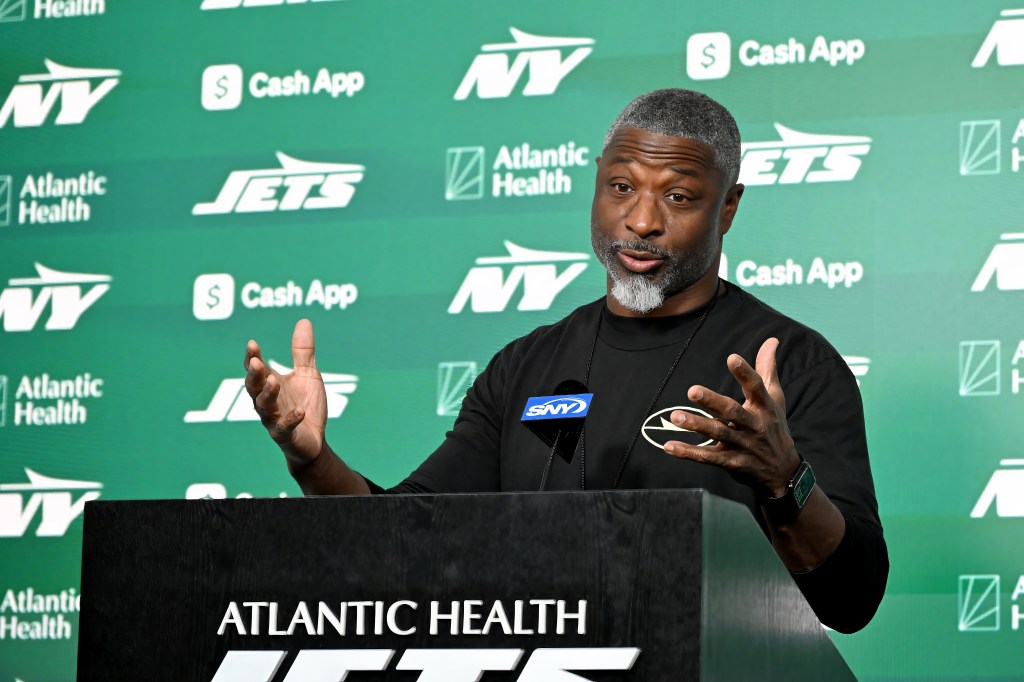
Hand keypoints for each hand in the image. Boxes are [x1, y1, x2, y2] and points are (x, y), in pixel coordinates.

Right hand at [244, 319, 327, 471]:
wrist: (314, 441)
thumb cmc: (306, 405)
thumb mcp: (308, 375)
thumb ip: (303, 352)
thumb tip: (304, 321)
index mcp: (270, 384)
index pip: (256, 369)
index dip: (252, 358)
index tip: (252, 344)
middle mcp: (267, 401)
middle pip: (253, 387)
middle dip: (254, 375)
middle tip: (256, 362)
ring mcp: (274, 420)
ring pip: (264, 407)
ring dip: (268, 394)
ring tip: (273, 381)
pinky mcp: (285, 436)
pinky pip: (284, 428)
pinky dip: (290, 420)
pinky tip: (299, 412)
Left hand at [663, 337, 800, 497]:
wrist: (782, 471)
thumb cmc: (774, 426)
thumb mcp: (775, 398)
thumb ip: (767, 369)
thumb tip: (771, 340)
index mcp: (764, 407)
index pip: (756, 387)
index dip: (745, 373)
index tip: (732, 358)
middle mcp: (754, 425)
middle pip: (732, 411)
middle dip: (712, 402)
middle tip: (692, 391)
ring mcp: (742, 445)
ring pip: (718, 433)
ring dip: (696, 425)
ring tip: (675, 417)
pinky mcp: (731, 462)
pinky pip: (708, 457)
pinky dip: (688, 453)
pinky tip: (669, 447)